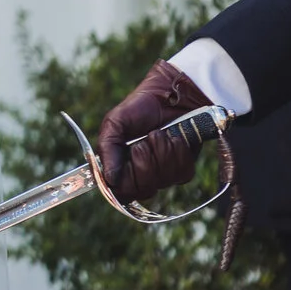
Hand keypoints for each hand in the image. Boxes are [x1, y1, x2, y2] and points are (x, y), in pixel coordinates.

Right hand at [96, 61, 213, 203]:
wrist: (169, 97)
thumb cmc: (138, 108)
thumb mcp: (114, 123)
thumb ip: (107, 149)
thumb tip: (109, 179)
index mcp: (120, 168)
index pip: (121, 192)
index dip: (126, 179)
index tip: (130, 154)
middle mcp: (141, 176)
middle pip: (143, 188)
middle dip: (144, 160)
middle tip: (143, 141)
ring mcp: (163, 175)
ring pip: (163, 180)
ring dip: (161, 152)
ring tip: (159, 134)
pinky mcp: (183, 170)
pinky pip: (181, 173)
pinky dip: (178, 151)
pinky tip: (174, 139)